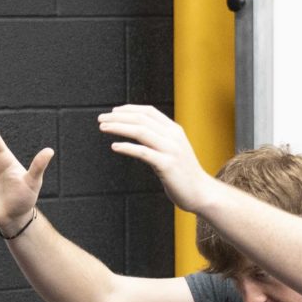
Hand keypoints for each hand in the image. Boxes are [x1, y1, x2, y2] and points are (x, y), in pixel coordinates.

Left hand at [98, 105, 217, 213]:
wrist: (201, 192)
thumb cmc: (183, 173)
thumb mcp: (173, 150)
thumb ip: (160, 139)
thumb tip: (139, 132)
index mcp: (174, 130)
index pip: (149, 112)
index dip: (129, 109)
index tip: (113, 111)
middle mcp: (173, 136)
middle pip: (142, 119)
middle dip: (118, 117)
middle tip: (101, 118)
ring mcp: (171, 150)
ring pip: (141, 131)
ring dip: (119, 127)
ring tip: (103, 128)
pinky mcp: (167, 165)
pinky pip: (143, 153)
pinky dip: (127, 147)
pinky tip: (115, 146)